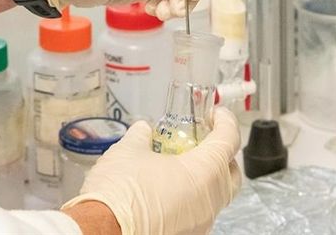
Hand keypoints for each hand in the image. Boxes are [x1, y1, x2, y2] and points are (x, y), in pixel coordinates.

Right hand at [62, 109, 241, 234]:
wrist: (103, 232)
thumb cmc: (120, 192)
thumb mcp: (128, 151)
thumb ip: (141, 136)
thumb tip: (143, 130)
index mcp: (205, 172)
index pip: (229, 140)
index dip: (225, 121)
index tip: (216, 113)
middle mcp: (211, 200)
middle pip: (231, 172)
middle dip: (222, 154)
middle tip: (204, 140)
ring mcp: (202, 222)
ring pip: (216, 196)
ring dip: (206, 178)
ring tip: (182, 165)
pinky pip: (199, 212)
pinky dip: (192, 198)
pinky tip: (170, 190)